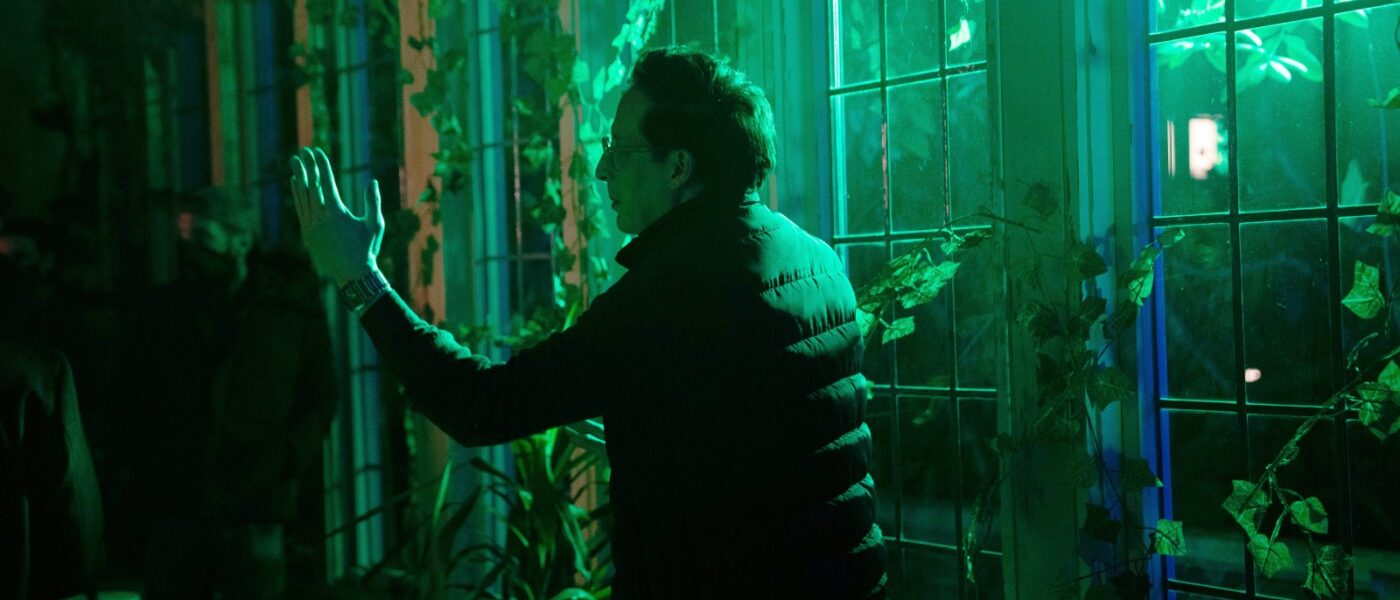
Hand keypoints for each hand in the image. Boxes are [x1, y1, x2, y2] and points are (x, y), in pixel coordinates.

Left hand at [289, 147, 384, 286]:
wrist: (353, 275)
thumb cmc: (367, 249)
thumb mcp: (375, 224)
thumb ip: (372, 202)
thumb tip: (372, 182)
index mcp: (336, 213)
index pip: (326, 183)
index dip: (321, 166)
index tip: (317, 151)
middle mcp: (320, 218)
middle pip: (310, 186)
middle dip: (307, 167)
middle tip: (302, 151)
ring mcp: (311, 226)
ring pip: (302, 196)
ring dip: (298, 177)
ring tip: (295, 163)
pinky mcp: (307, 234)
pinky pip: (300, 209)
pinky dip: (297, 194)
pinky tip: (296, 184)